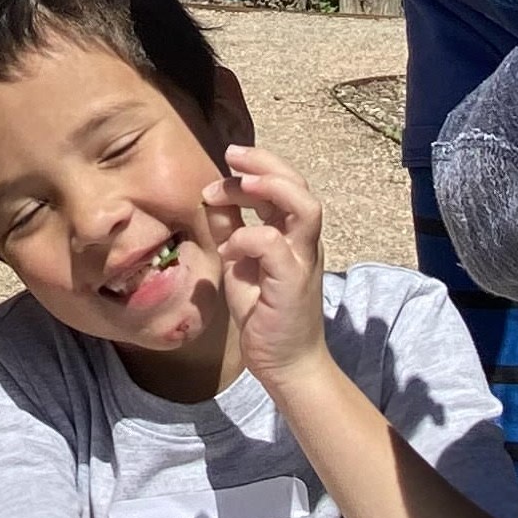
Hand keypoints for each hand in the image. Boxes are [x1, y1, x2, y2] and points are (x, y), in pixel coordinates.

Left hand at [205, 144, 330, 388]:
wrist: (285, 363)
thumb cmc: (265, 315)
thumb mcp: (239, 265)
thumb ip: (231, 231)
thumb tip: (213, 197)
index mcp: (292, 235)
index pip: (285, 185)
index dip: (258, 167)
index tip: (226, 162)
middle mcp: (303, 242)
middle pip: (299, 186)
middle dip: (265, 163)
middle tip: (232, 154)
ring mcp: (303, 261)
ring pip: (304, 207)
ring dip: (269, 188)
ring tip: (238, 184)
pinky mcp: (293, 282)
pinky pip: (273, 245)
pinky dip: (247, 237)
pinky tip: (228, 248)